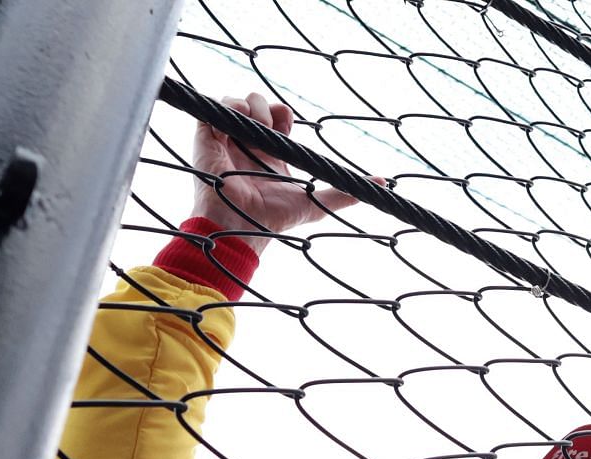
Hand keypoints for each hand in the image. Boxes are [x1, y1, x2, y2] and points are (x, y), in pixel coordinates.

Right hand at [191, 92, 362, 250]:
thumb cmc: (273, 219)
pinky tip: (240, 124)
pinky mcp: (206, 139)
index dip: (284, 114)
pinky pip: (211, 108)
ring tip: (256, 129)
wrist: (242, 227)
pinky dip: (227, 106)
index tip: (288, 130)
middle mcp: (246, 143)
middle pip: (257, 102)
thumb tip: (384, 184)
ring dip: (251, 106)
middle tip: (269, 131)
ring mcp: (225, 140)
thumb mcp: (315, 203)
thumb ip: (345, 193)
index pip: (277, 117)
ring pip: (235, 100)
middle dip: (266, 107)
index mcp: (268, 153)